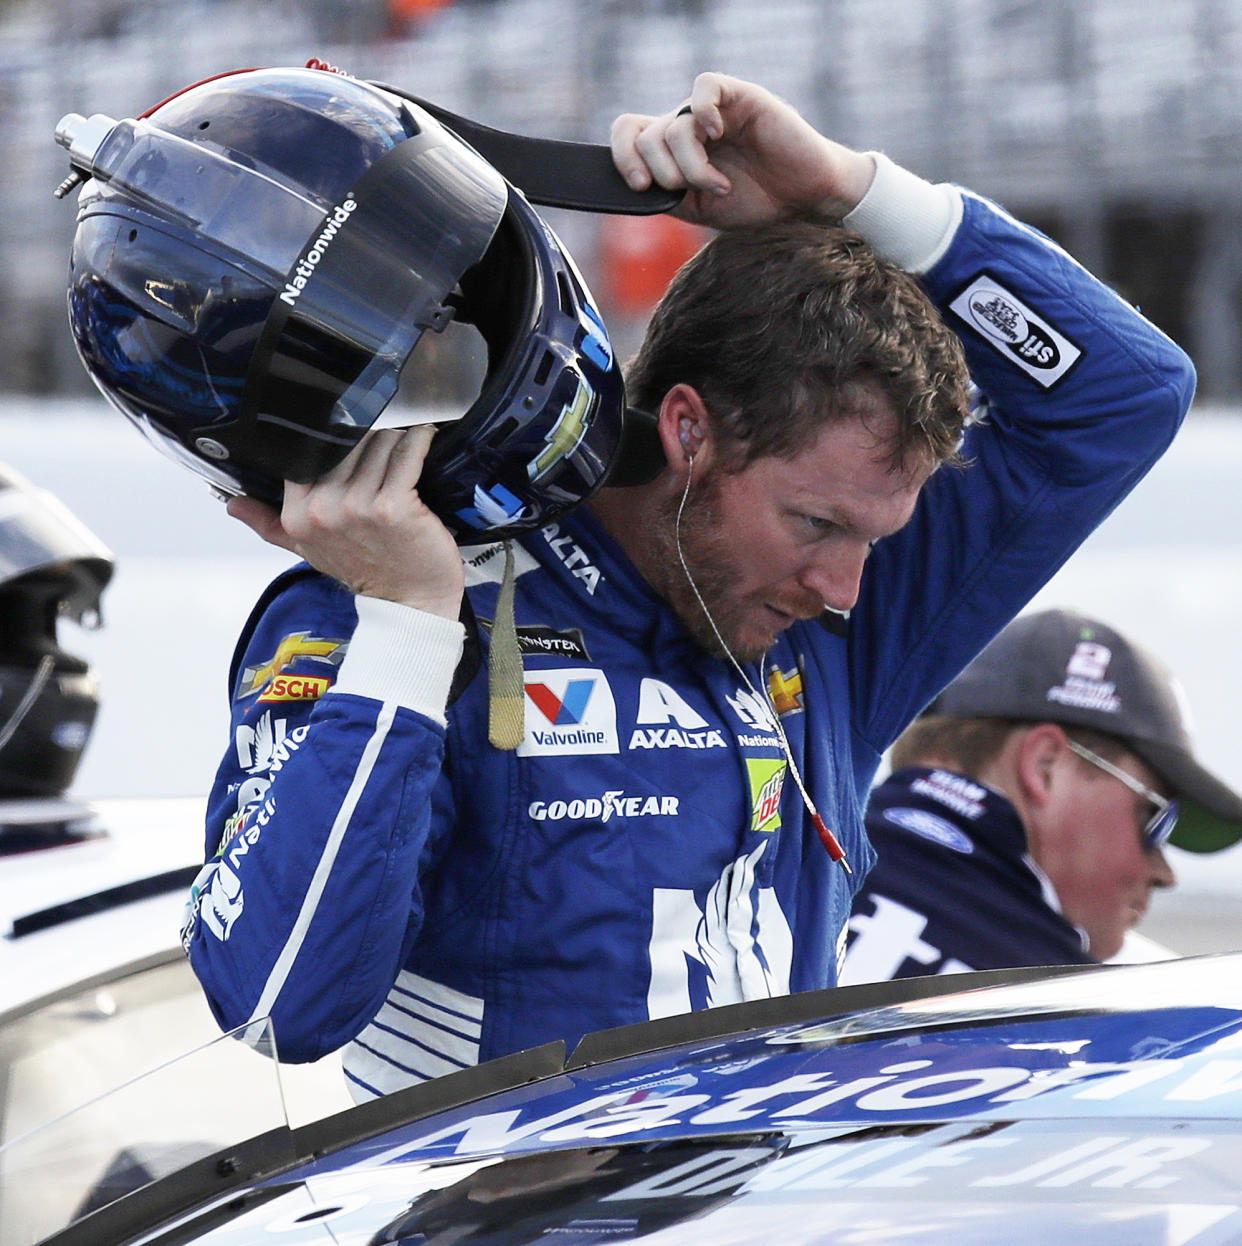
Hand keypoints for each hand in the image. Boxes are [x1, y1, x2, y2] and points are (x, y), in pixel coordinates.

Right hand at [227, 426, 464, 619]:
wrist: (408, 602)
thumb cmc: (367, 573)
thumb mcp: (309, 550)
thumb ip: (269, 524)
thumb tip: (234, 505)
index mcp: (298, 515)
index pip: (309, 452)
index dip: (333, 440)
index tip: (350, 438)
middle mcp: (323, 509)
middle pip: (347, 441)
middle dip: (370, 438)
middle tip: (385, 447)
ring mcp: (358, 506)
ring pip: (379, 443)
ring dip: (397, 440)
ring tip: (405, 449)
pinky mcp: (393, 505)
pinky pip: (407, 454)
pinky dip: (418, 440)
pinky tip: (423, 439)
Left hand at [610, 72, 875, 229]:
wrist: (803, 202)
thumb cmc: (755, 204)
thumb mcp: (699, 209)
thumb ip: (667, 193)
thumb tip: (635, 186)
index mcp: (673, 151)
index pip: (628, 134)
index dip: (623, 157)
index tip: (640, 187)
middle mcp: (688, 127)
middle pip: (646, 134)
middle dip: (662, 172)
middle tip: (688, 191)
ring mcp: (713, 112)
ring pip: (674, 125)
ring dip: (691, 166)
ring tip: (720, 186)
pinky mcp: (741, 97)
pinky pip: (705, 86)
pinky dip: (704, 112)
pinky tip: (717, 135)